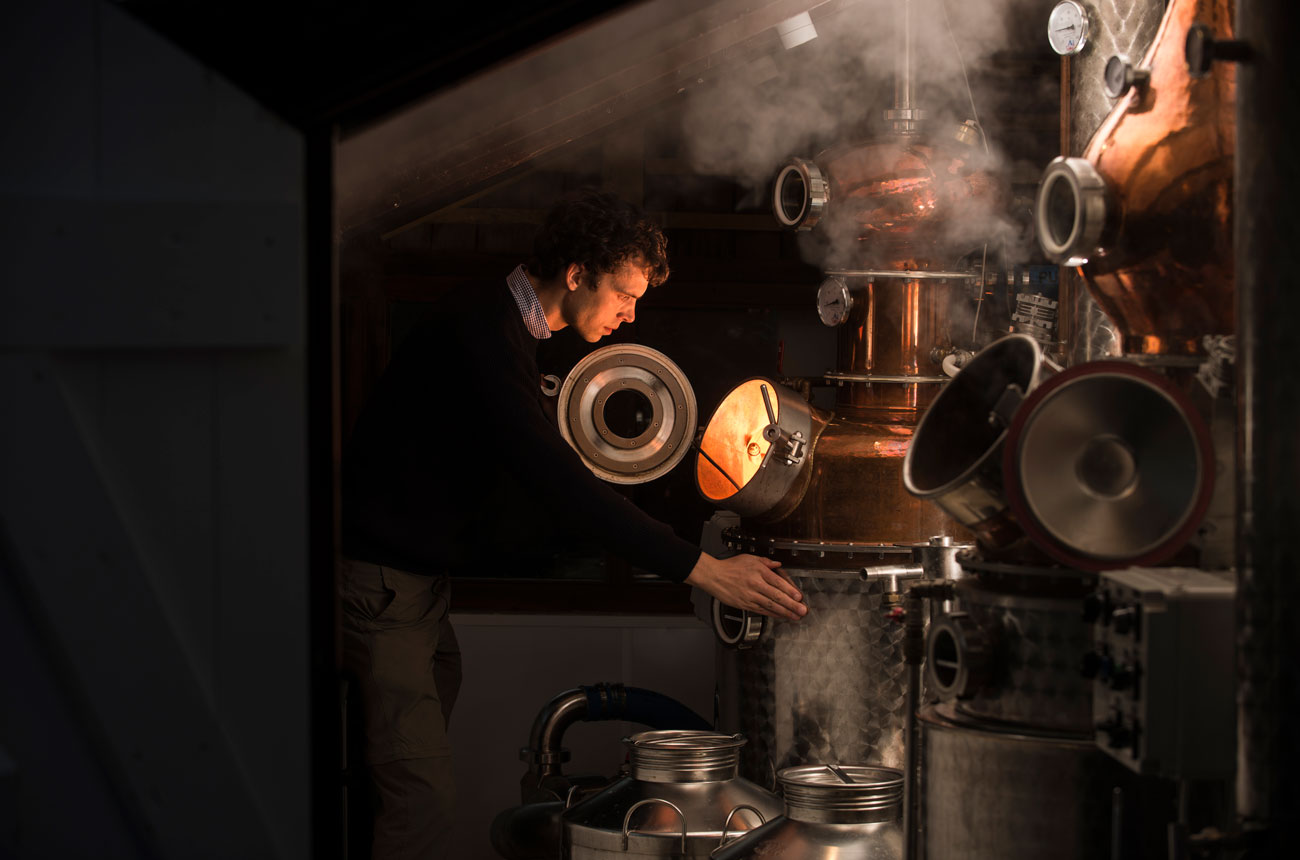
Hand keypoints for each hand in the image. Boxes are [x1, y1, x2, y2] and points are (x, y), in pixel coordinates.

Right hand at [685, 552, 806, 620]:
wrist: (713, 576)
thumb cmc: (730, 567)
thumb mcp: (749, 558)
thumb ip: (765, 562)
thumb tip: (778, 564)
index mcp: (758, 571)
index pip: (777, 582)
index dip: (790, 591)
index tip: (799, 597)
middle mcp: (755, 584)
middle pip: (776, 596)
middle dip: (791, 605)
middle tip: (802, 610)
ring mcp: (750, 596)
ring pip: (770, 605)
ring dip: (784, 612)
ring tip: (795, 616)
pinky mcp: (744, 604)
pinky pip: (761, 610)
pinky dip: (772, 614)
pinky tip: (781, 616)